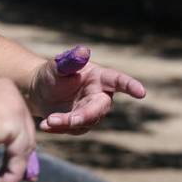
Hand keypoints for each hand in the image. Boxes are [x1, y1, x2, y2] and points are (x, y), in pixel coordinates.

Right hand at [0, 78, 36, 181]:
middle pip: (23, 128)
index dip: (12, 143)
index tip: (7, 164)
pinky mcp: (14, 120)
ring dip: (15, 169)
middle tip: (11, 179)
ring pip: (24, 142)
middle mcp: (7, 88)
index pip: (13, 116)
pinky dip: (13, 173)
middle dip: (19, 157)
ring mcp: (13, 102)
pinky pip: (20, 153)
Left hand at [29, 45, 146, 134]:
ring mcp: (90, 111)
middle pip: (100, 108)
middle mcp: (99, 95)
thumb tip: (82, 52)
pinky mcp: (81, 124)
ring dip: (67, 123)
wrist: (39, 91)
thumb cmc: (52, 73)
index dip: (130, 86)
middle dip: (85, 115)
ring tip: (48, 121)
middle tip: (71, 120)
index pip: (118, 81)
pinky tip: (45, 125)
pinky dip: (59, 129)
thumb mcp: (58, 66)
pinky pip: (74, 130)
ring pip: (85, 122)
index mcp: (99, 77)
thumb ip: (70, 61)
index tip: (141, 93)